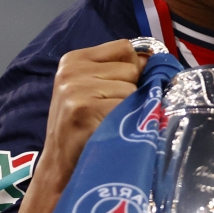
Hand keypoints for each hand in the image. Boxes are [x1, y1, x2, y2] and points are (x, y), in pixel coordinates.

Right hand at [41, 39, 146, 182]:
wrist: (61, 165)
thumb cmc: (84, 124)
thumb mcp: (93, 88)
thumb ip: (117, 70)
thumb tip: (153, 60)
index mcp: (74, 59)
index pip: (124, 47)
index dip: (132, 66)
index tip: (119, 86)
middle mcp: (71, 70)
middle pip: (131, 68)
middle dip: (129, 89)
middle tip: (109, 109)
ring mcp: (75, 89)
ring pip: (131, 89)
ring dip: (128, 107)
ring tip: (108, 120)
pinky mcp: (83, 108)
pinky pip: (127, 107)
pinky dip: (125, 120)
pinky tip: (108, 129)